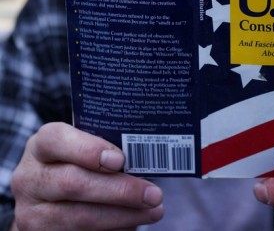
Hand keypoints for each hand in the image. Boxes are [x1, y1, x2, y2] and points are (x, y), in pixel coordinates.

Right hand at [11, 122, 163, 230]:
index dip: (89, 149)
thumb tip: (147, 155)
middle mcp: (30, 177)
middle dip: (119, 190)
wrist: (51, 197)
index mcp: (42, 145)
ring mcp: (32, 211)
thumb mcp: (85, 148)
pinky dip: (112, 229)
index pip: (57, 140)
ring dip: (122, 215)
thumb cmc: (79, 163)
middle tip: (154, 194)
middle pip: (73, 183)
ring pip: (79, 217)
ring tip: (153, 211)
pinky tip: (133, 224)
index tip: (120, 160)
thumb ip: (106, 147)